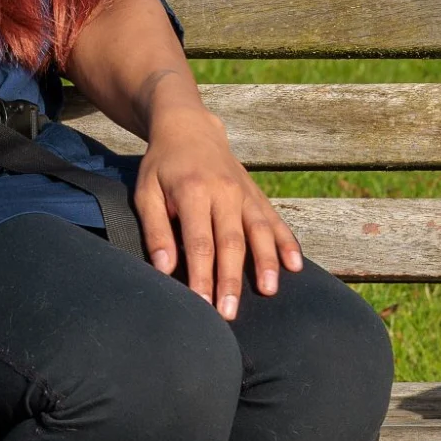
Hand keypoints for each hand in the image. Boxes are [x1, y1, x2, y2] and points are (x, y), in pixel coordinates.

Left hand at [132, 100, 298, 317]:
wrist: (190, 128)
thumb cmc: (163, 165)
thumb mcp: (146, 192)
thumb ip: (156, 230)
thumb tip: (164, 269)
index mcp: (193, 192)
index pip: (199, 241)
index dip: (201, 274)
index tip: (201, 303)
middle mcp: (224, 193)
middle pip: (231, 242)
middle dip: (231, 280)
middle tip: (229, 313)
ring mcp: (245, 194)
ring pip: (259, 232)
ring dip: (265, 263)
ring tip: (269, 291)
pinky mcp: (257, 196)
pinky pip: (275, 221)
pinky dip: (287, 243)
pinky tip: (295, 265)